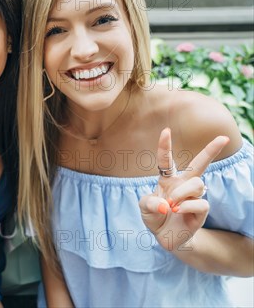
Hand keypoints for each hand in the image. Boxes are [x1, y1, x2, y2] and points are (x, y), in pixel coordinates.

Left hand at [139, 128, 228, 250]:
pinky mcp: (201, 211)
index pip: (167, 160)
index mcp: (168, 179)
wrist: (165, 237)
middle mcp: (183, 185)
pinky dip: (186, 206)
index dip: (165, 146)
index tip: (166, 131)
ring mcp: (194, 197)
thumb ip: (148, 203)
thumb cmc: (155, 217)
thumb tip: (165, 205)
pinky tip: (178, 211)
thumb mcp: (144, 208)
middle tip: (223, 138)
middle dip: (211, 150)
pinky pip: (200, 203)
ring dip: (182, 193)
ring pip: (197, 183)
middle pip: (199, 164)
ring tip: (172, 205)